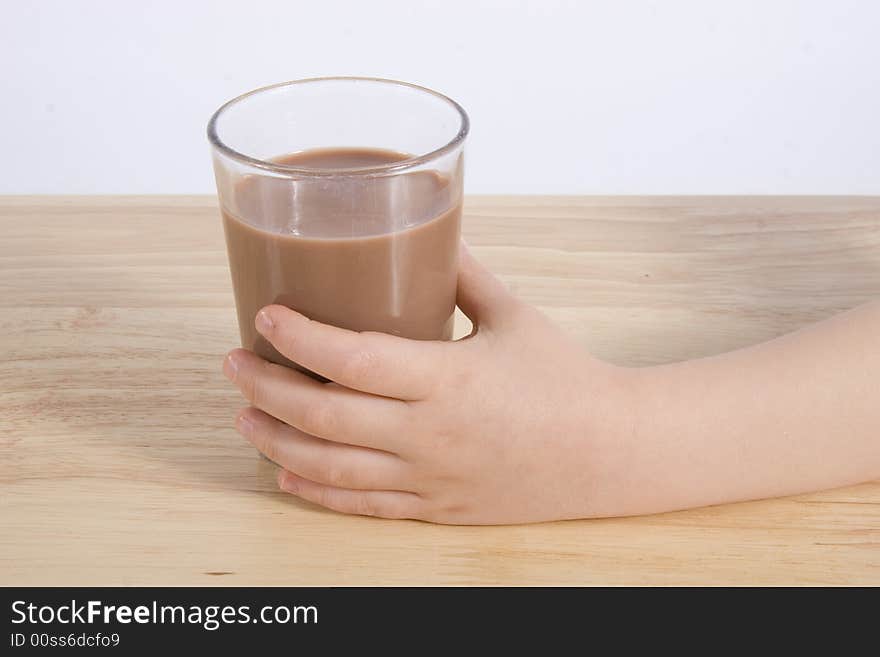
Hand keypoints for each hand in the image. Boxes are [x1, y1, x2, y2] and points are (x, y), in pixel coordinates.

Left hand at [222, 243, 640, 523]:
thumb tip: (430, 234)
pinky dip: (315, 491)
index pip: (352, 359)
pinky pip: (361, 506)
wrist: (609, 452)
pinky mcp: (435, 507)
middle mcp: (430, 434)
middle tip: (233, 363)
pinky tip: (285, 473)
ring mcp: (429, 478)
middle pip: (324, 417)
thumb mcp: (516, 316)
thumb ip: (466, 275)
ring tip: (243, 416)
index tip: (266, 315)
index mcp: (449, 379)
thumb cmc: (566, 379)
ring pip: (330, 468)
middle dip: (267, 388)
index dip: (299, 337)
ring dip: (276, 441)